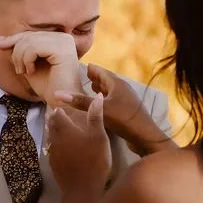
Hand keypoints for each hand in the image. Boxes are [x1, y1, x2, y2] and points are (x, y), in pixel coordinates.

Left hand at [0, 31, 83, 104]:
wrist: (61, 104)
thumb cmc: (47, 87)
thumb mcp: (27, 65)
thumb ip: (17, 51)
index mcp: (57, 38)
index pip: (30, 33)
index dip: (12, 39)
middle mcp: (63, 37)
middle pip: (29, 36)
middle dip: (16, 52)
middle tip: (19, 70)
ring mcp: (64, 42)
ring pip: (30, 41)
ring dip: (20, 58)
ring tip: (24, 72)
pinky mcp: (63, 50)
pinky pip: (34, 47)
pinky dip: (27, 60)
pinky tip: (31, 71)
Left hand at [46, 93, 111, 192]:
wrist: (82, 190)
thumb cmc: (94, 160)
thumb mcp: (99, 136)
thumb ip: (96, 116)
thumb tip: (95, 96)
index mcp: (65, 129)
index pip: (57, 114)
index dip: (60, 109)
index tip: (63, 106)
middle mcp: (55, 139)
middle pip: (51, 125)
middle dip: (54, 119)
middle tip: (59, 115)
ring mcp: (53, 153)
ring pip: (50, 137)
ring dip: (53, 131)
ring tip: (60, 129)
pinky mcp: (54, 165)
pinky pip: (52, 149)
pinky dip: (55, 144)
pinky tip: (62, 148)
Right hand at [56, 64, 170, 155]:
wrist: (145, 137)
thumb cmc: (124, 119)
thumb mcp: (100, 108)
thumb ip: (79, 101)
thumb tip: (57, 93)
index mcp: (117, 84)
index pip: (101, 71)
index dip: (91, 69)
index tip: (82, 66)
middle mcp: (122, 89)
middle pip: (106, 80)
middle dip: (95, 78)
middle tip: (84, 76)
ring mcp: (126, 100)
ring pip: (110, 90)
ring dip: (100, 88)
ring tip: (90, 87)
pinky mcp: (127, 110)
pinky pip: (113, 100)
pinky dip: (105, 99)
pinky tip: (100, 105)